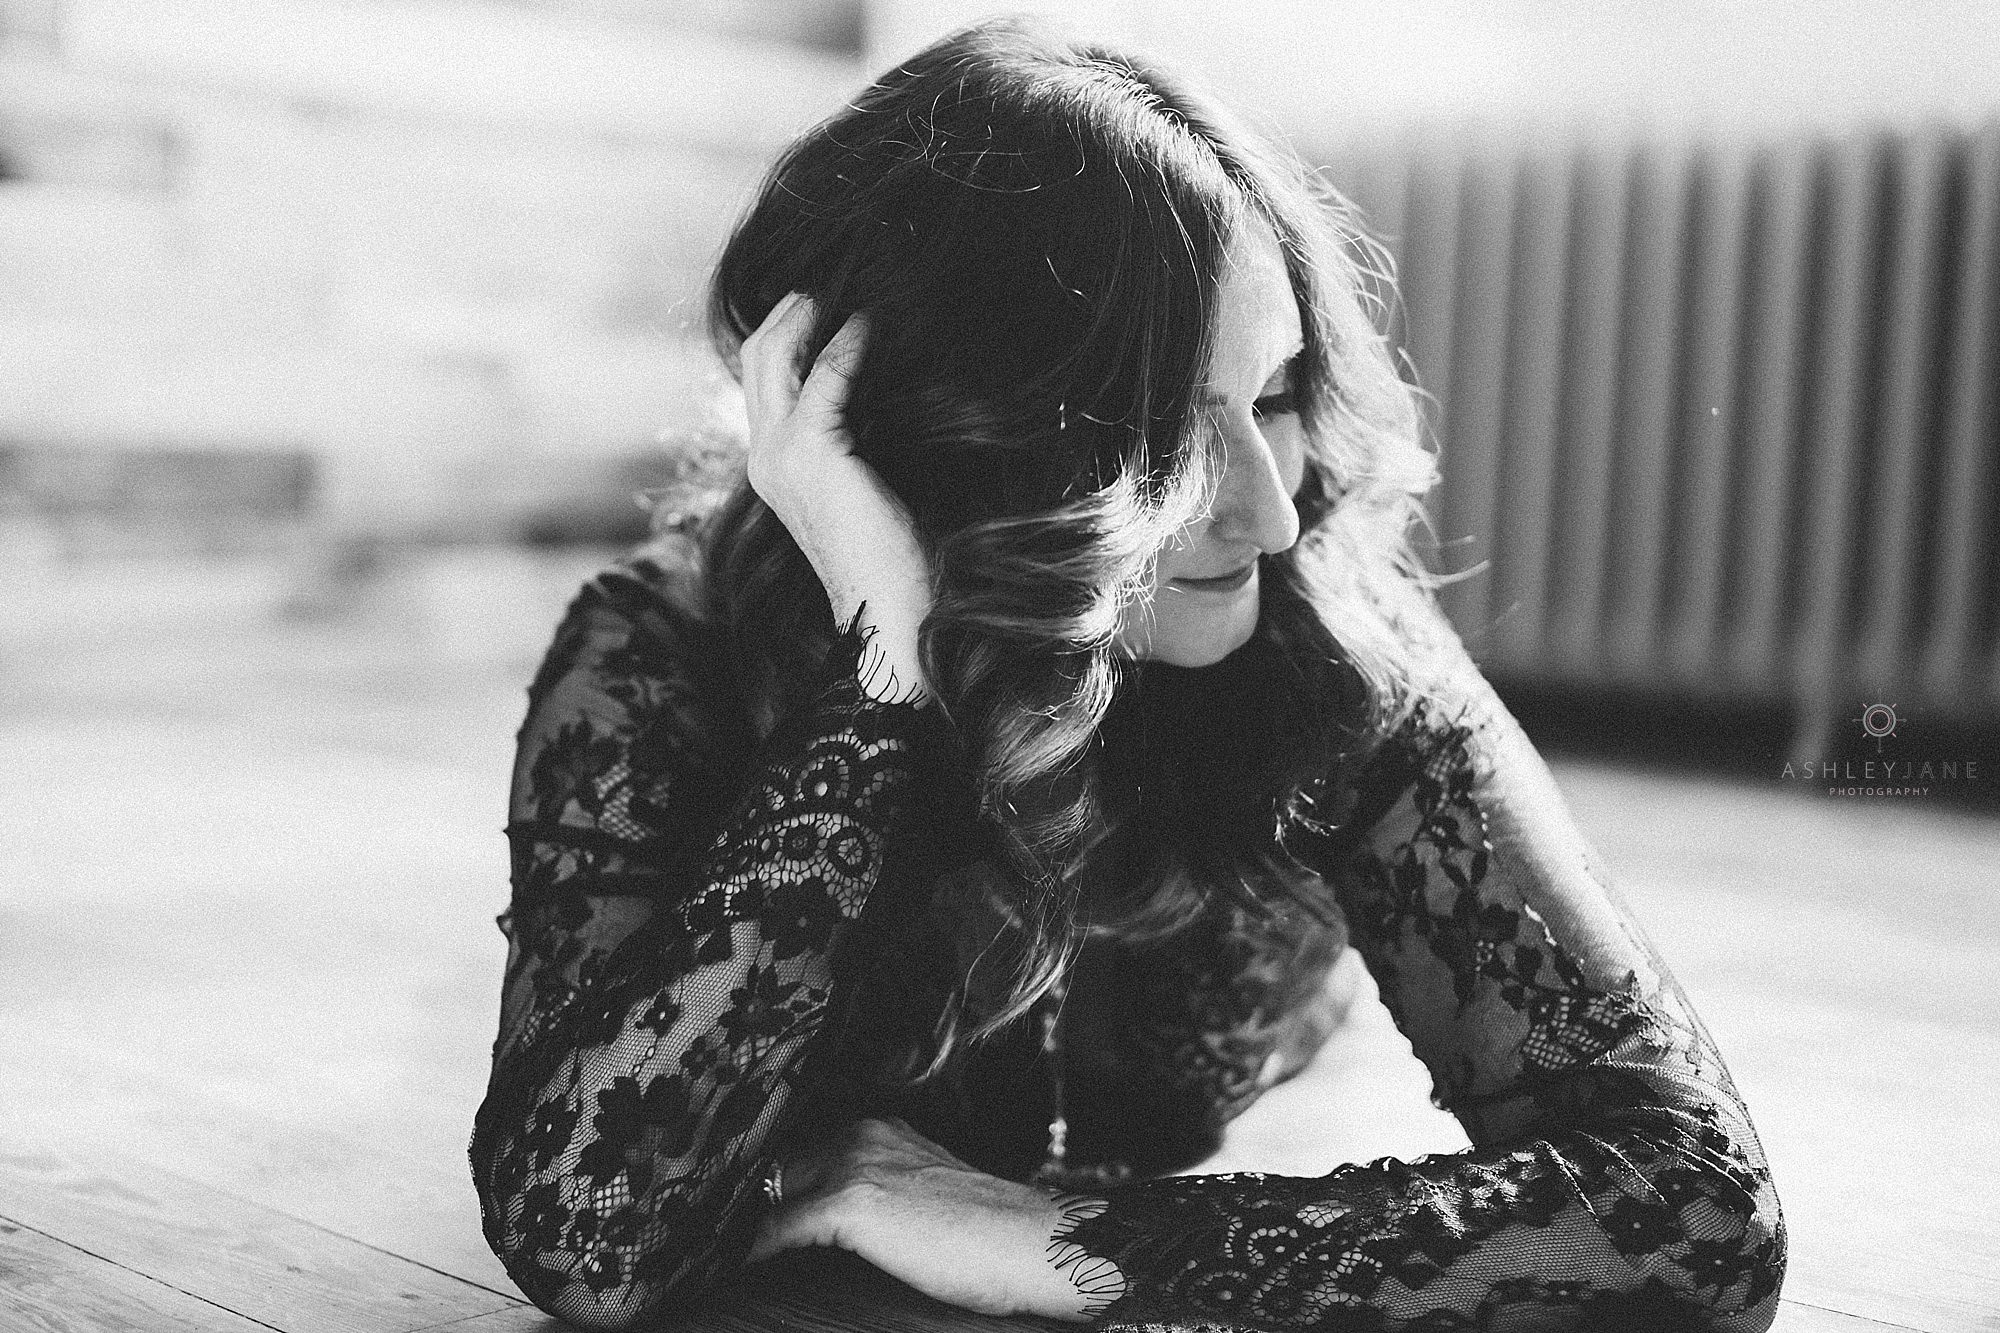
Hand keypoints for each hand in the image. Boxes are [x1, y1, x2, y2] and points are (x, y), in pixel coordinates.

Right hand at [739, 293, 932, 702]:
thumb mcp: (877, 485)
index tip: (839, 295)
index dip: (796, 331)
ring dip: (814, 311)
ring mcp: (778, 457)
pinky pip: (824, 374)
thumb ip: (869, 438)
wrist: (894, 620)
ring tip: (855, 282)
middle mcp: (765, 458)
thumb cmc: (901, 564)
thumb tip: (903, 382)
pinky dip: (851, 341)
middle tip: (840, 272)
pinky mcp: (809, 455)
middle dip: (794, 305)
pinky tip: (879, 323)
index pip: (767, 379)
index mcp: (776, 467)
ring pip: (773, 352)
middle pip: (756, 352)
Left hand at [747, 1117, 1117, 1320]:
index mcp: (885, 1131)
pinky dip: (759, 1249)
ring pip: (778, 1192)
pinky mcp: (848, 1202)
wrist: (1030, 1242)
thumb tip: (853, 1222)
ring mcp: (854, 1166)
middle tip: (748, 1239)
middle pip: (786, 1168)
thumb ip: (889, 1188)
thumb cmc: (993, 1232)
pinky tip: (750, 1266)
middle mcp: (865, 1136)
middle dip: (768, 1202)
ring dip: (761, 1223)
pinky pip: (779, 1227)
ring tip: (743, 1255)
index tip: (766, 1214)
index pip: (810, 1152)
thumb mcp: (930, 1189)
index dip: (786, 1186)